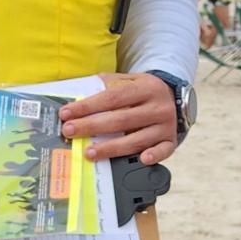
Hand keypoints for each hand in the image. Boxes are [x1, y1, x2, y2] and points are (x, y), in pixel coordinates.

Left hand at [59, 72, 180, 164]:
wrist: (174, 97)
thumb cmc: (142, 91)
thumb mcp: (129, 80)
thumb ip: (106, 84)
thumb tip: (77, 93)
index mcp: (145, 88)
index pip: (112, 97)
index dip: (87, 106)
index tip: (66, 113)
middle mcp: (157, 107)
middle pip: (121, 120)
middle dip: (92, 126)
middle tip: (69, 132)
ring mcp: (165, 125)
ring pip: (137, 139)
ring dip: (111, 148)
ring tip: (89, 153)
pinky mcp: (170, 140)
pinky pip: (164, 150)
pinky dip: (154, 156)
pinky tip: (141, 159)